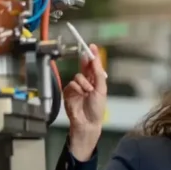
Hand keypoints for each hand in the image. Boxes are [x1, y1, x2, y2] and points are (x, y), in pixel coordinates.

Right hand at [65, 44, 107, 160]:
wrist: (87, 122)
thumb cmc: (97, 108)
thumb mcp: (101, 89)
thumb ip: (98, 74)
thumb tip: (95, 59)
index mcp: (96, 82)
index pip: (93, 66)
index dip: (93, 56)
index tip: (92, 46)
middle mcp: (86, 82)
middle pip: (84, 67)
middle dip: (85, 61)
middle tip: (86, 54)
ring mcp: (77, 87)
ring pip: (78, 76)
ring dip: (84, 83)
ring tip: (88, 92)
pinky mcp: (68, 92)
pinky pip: (71, 84)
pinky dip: (77, 88)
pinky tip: (81, 95)